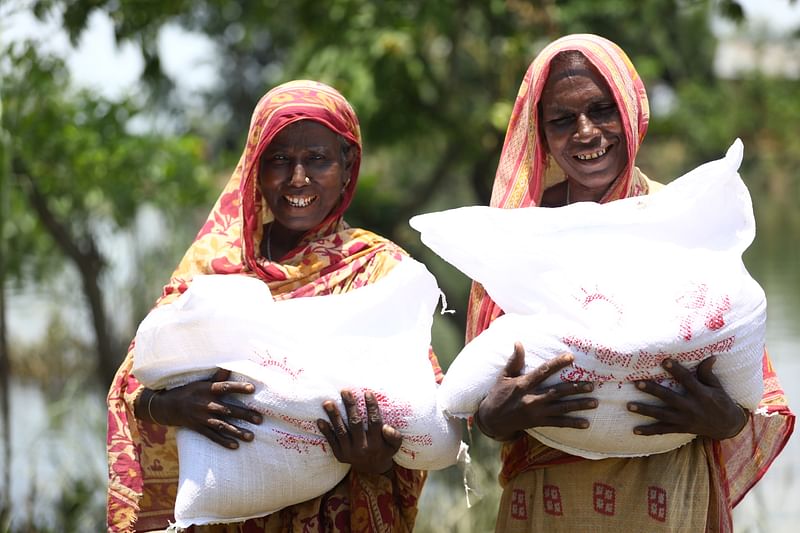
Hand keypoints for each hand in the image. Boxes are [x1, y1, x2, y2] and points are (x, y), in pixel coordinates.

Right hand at [144, 368, 262, 448]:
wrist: (166, 407)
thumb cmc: (188, 391)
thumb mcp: (200, 382)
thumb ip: (217, 378)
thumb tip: (230, 367)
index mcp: (207, 390)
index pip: (225, 387)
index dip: (238, 387)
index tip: (252, 388)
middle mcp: (205, 404)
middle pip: (227, 409)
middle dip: (244, 415)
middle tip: (259, 419)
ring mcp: (202, 418)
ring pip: (222, 425)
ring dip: (237, 431)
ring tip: (251, 436)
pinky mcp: (198, 428)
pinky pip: (212, 437)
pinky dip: (223, 442)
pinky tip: (235, 446)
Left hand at [317, 389, 401, 474]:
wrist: (371, 470)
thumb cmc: (384, 451)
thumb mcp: (394, 446)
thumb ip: (394, 436)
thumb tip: (386, 427)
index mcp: (376, 444)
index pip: (374, 422)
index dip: (371, 407)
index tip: (367, 393)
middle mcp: (362, 448)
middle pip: (355, 424)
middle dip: (350, 406)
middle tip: (344, 391)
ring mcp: (349, 452)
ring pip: (341, 431)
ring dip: (334, 416)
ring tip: (327, 403)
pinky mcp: (339, 455)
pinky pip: (331, 441)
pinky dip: (326, 430)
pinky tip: (320, 420)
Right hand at [476, 342, 596, 440]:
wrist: (491, 420)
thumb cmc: (498, 394)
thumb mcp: (503, 376)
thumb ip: (514, 361)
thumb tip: (518, 342)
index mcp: (524, 384)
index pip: (543, 371)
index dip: (557, 364)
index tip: (571, 357)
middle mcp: (531, 398)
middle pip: (557, 392)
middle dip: (575, 388)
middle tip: (592, 384)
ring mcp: (536, 412)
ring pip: (561, 408)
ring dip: (578, 405)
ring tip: (595, 402)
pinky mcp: (538, 422)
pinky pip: (558, 423)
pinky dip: (572, 424)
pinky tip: (585, 423)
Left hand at [627, 356, 747, 439]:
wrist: (728, 426)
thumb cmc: (721, 402)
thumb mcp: (717, 387)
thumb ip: (708, 373)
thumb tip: (710, 356)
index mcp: (701, 394)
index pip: (687, 380)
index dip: (676, 370)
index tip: (664, 361)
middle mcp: (691, 407)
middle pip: (669, 397)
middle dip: (653, 390)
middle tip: (637, 383)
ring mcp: (685, 419)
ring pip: (662, 415)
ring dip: (645, 410)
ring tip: (629, 405)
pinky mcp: (681, 428)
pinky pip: (663, 430)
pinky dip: (649, 431)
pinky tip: (635, 430)